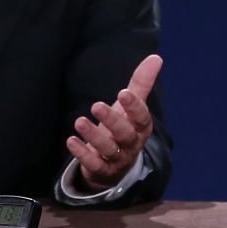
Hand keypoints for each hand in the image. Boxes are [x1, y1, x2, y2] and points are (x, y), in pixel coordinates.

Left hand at [66, 54, 162, 190]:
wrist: (116, 164)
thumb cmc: (124, 127)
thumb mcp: (131, 106)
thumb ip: (141, 83)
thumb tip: (156, 57)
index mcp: (141, 127)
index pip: (142, 117)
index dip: (134, 106)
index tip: (123, 93)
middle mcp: (132, 144)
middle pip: (125, 134)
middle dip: (112, 120)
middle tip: (96, 105)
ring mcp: (117, 159)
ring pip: (108, 149)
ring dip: (93, 136)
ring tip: (79, 121)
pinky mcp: (102, 170)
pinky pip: (93, 164)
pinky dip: (82, 153)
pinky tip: (71, 141)